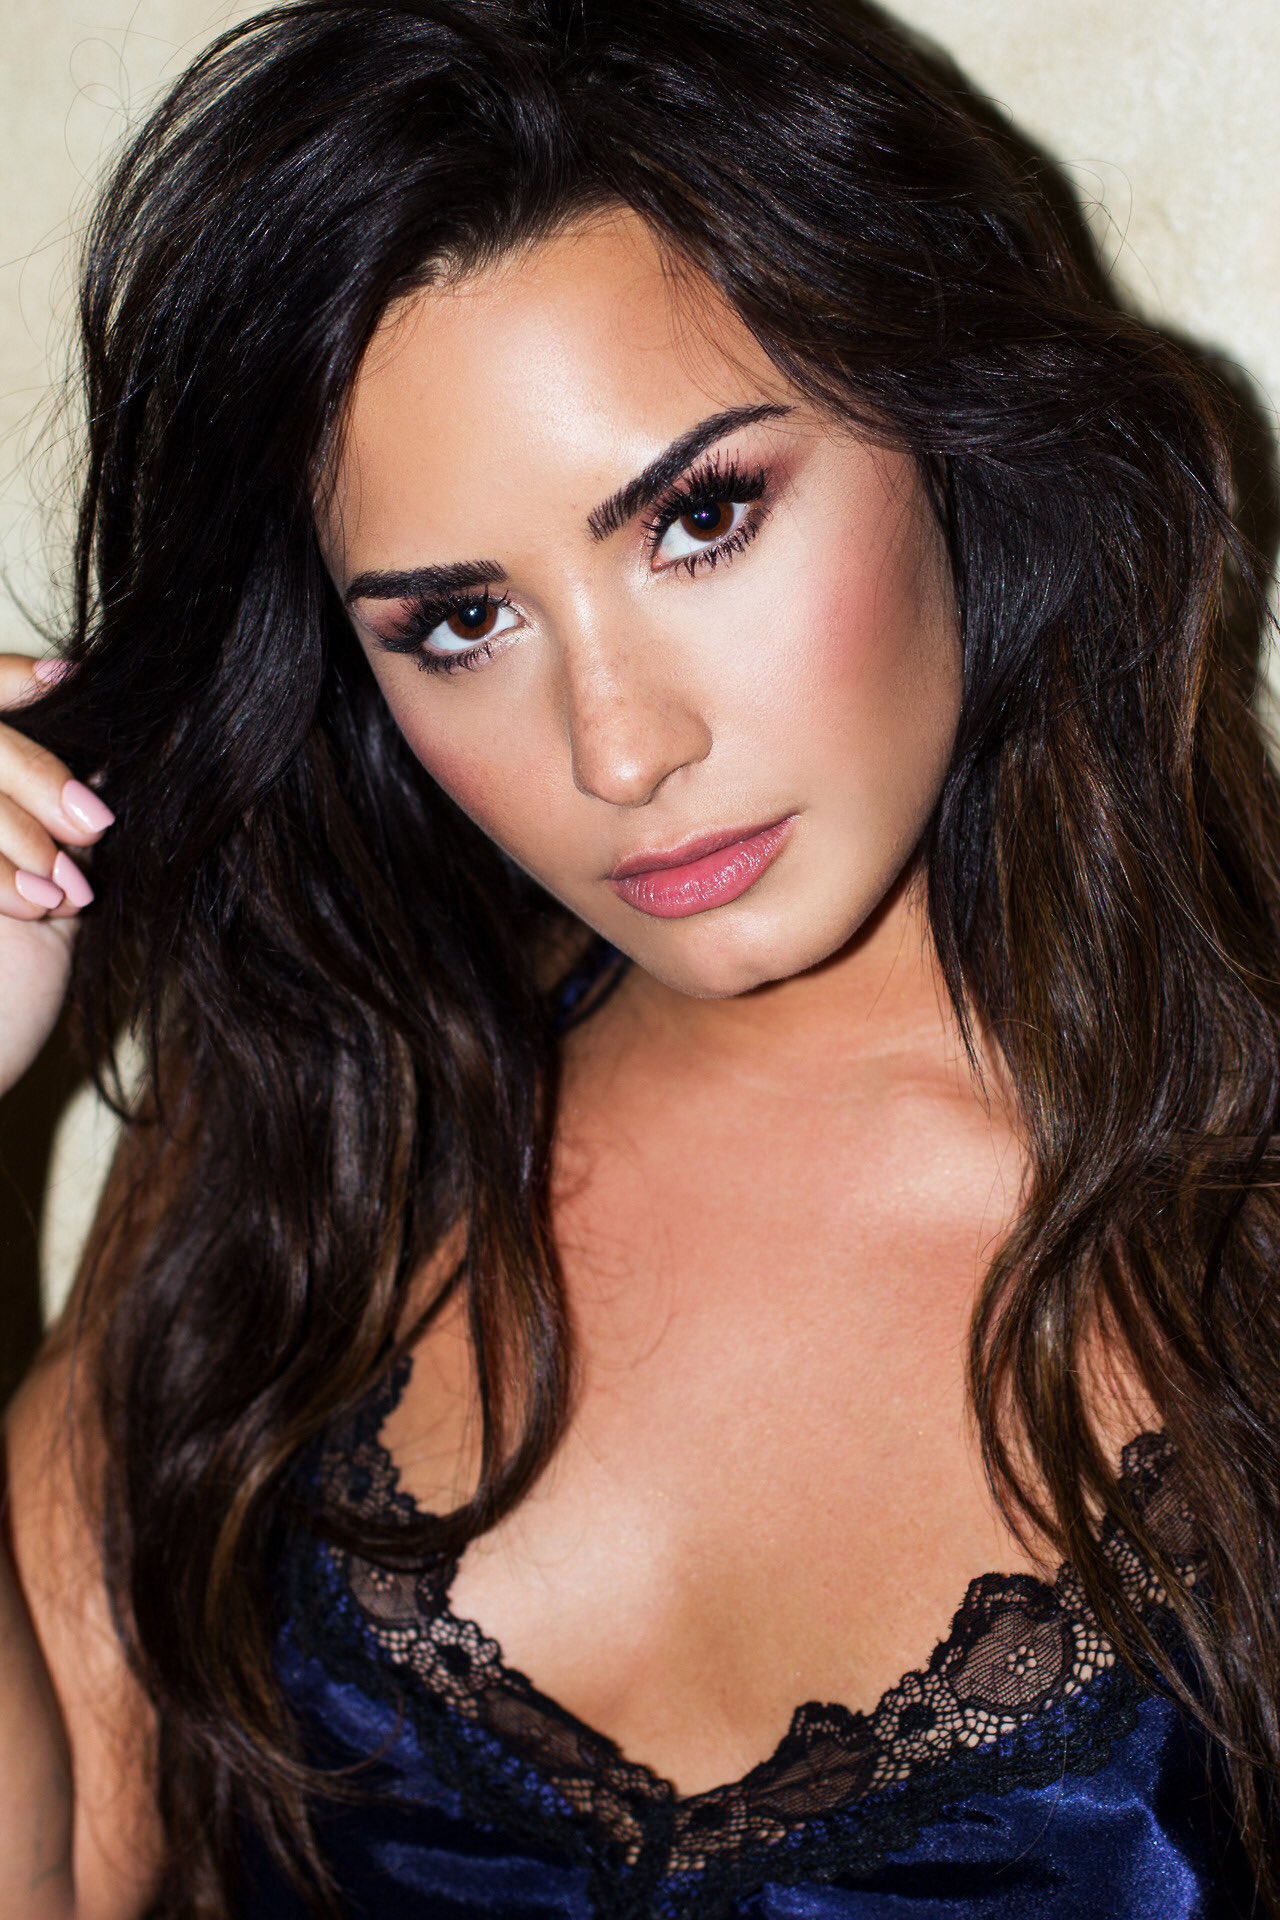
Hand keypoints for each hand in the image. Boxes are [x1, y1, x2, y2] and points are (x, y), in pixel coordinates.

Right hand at [0, 654, 113, 1097]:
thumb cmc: (1, 999)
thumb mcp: (47, 897)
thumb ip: (64, 824)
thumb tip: (120, 757)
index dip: (8, 679)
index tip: (70, 677)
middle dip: (32, 771)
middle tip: (92, 827)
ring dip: (19, 827)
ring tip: (63, 889)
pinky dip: (2, 873)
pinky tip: (41, 906)